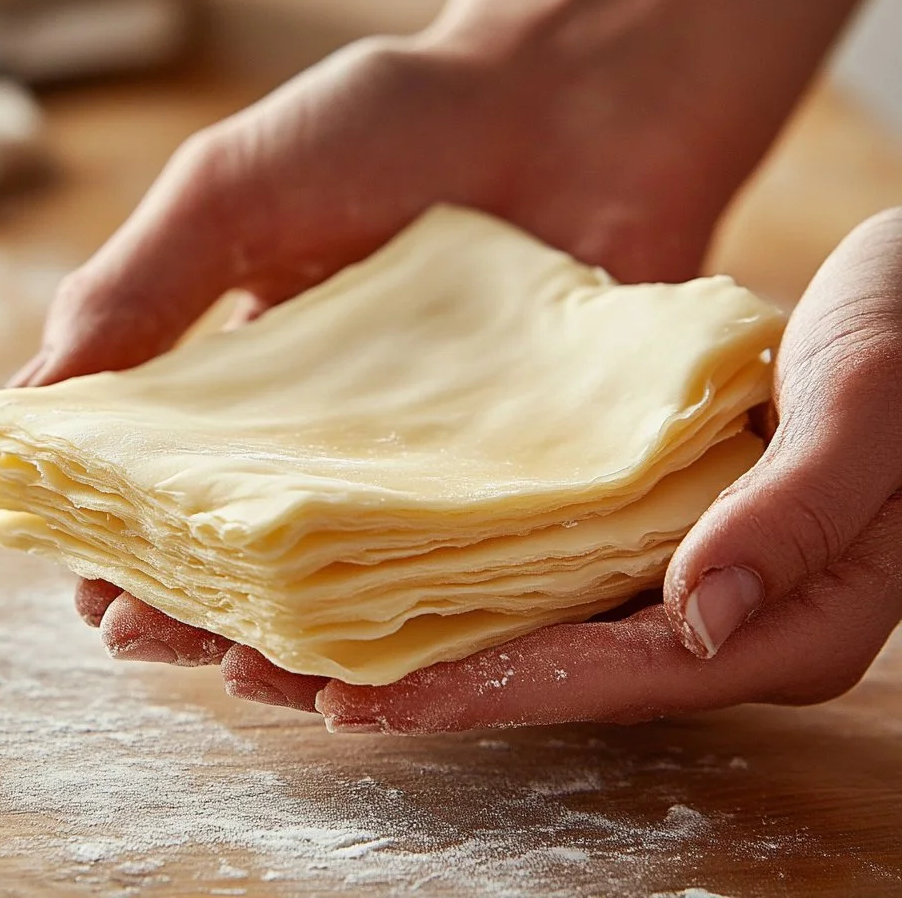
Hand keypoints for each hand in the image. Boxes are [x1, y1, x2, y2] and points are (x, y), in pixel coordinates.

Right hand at [14, 28, 727, 700]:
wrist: (572, 97)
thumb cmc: (396, 124)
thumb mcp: (235, 190)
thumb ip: (137, 288)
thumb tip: (22, 406)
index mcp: (259, 381)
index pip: (180, 488)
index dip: (134, 548)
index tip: (100, 597)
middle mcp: (346, 438)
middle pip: (263, 556)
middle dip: (204, 613)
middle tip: (160, 645)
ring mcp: (443, 463)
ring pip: (365, 587)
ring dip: (305, 640)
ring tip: (259, 674)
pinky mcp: (537, 475)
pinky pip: (486, 572)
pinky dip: (441, 625)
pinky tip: (398, 662)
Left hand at [314, 208, 901, 730]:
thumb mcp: (866, 406)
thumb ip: (795, 512)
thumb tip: (696, 616)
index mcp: (773, 620)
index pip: (604, 677)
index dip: (479, 692)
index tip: (356, 701)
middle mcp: (714, 615)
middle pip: (544, 668)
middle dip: (409, 681)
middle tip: (265, 676)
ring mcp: (677, 572)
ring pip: (526, 619)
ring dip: (409, 628)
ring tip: (281, 631)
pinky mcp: (647, 522)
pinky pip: (536, 558)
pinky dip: (450, 562)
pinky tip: (370, 550)